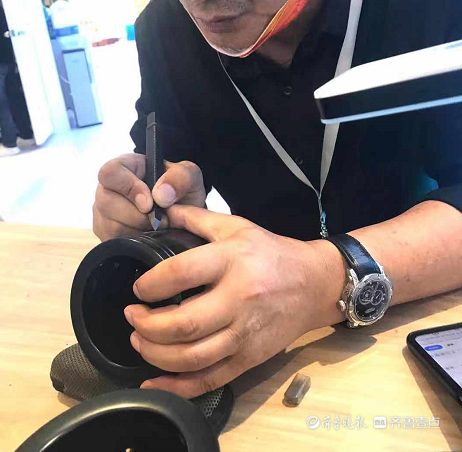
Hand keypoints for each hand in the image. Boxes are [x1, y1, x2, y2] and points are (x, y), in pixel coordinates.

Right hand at [94, 155, 205, 240]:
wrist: (184, 219)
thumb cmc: (182, 193)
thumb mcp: (190, 177)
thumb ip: (180, 177)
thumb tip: (160, 195)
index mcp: (126, 167)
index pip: (110, 172)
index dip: (128, 188)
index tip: (150, 203)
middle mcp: (108, 188)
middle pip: (107, 203)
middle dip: (138, 216)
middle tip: (161, 220)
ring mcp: (104, 212)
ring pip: (111, 226)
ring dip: (139, 230)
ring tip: (158, 227)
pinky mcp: (106, 234)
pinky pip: (114, 242)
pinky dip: (135, 242)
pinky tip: (148, 236)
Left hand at [124, 206, 343, 397]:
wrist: (314, 285)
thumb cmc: (272, 253)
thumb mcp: (238, 227)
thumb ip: (198, 218)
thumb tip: (164, 211)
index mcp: (232, 261)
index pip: (181, 273)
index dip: (150, 284)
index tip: (137, 288)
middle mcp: (238, 299)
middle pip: (183, 324)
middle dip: (146, 325)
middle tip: (131, 316)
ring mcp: (244, 334)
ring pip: (191, 357)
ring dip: (155, 354)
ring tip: (139, 340)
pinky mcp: (249, 359)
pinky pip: (209, 380)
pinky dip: (177, 387)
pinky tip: (153, 381)